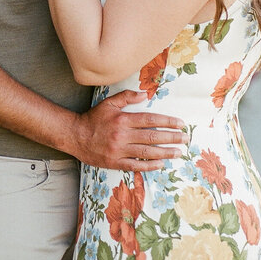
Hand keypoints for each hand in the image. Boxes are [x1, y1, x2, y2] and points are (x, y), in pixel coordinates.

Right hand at [70, 90, 186, 170]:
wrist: (75, 136)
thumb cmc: (93, 118)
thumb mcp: (108, 103)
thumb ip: (126, 97)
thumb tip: (144, 94)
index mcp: (122, 120)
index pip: (150, 120)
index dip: (167, 121)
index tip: (180, 124)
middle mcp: (122, 135)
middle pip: (152, 136)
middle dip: (171, 138)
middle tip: (184, 138)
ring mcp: (119, 150)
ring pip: (147, 152)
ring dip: (165, 152)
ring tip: (178, 152)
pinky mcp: (115, 162)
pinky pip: (136, 165)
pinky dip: (149, 165)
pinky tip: (161, 164)